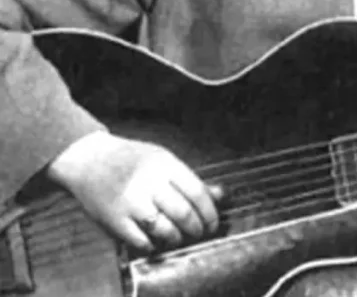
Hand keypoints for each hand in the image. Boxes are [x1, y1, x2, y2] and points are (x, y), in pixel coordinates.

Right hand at [46, 131, 222, 252]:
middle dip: (197, 228)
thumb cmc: (132, 160)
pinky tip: (156, 241)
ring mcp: (129, 201)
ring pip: (164, 229)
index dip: (210, 212)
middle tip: (200, 232)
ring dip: (177, 238)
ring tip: (179, 237)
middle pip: (183, 213)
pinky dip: (152, 245)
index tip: (213, 223)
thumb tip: (220, 195)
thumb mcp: (163, 159)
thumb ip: (189, 178)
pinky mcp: (113, 218)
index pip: (197, 192)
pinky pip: (140, 240)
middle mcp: (148, 182)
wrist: (88, 159)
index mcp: (164, 165)